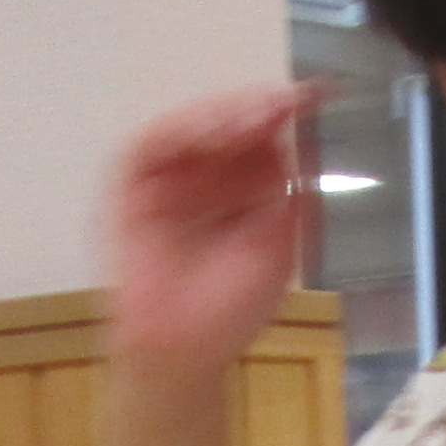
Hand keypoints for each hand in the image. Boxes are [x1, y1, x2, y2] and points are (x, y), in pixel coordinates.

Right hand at [107, 84, 318, 387]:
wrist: (185, 350)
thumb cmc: (231, 308)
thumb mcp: (279, 242)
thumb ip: (287, 190)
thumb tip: (295, 137)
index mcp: (239, 189)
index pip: (259, 140)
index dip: (284, 115)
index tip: (316, 95)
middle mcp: (202, 178)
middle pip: (225, 124)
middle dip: (255, 109)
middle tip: (282, 103)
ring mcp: (165, 182)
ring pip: (188, 126)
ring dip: (221, 116)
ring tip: (252, 118)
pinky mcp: (129, 190)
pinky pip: (150, 146)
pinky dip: (180, 132)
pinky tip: (213, 133)